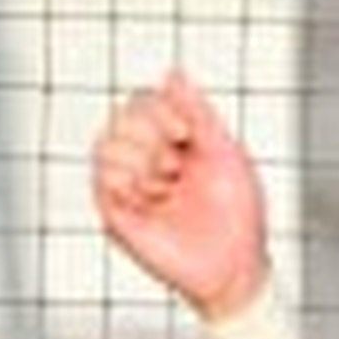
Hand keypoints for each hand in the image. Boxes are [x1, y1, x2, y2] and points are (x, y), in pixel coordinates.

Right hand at [90, 70, 269, 315]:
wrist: (233, 264)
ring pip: (104, 145)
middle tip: (176, 167)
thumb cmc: (237, 215)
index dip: (159, 109)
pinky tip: (150, 200)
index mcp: (174, 141)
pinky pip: (102, 180)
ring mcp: (130, 187)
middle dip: (151, 136)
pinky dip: (128, 183)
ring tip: (164, 187)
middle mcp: (148, 160)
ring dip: (140, 161)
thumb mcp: (224, 149)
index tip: (186, 135)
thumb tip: (173, 73)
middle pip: (120, 117)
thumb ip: (197, 111)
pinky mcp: (117, 216)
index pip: (143, 102)